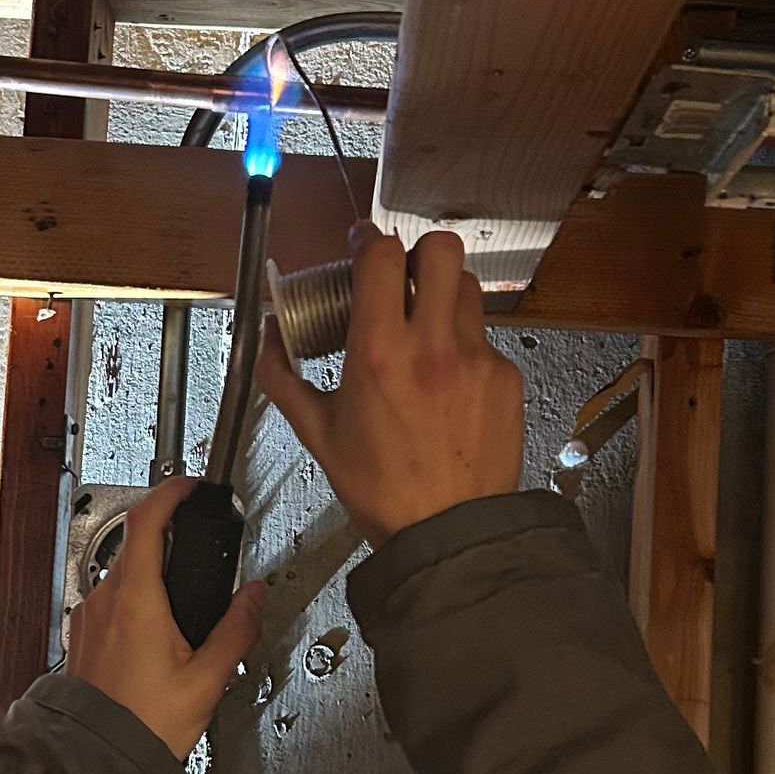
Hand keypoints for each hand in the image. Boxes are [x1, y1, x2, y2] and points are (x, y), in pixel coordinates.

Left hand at [65, 477, 267, 761]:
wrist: (97, 761)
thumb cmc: (145, 725)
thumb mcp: (207, 678)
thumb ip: (235, 629)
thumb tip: (254, 596)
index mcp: (135, 599)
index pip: (146, 520)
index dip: (169, 493)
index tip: (188, 486)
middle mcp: (103, 601)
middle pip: (134, 545)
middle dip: (166, 539)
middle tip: (194, 545)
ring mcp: (87, 619)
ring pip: (120, 576)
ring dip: (150, 577)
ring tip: (180, 606)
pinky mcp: (80, 639)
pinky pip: (109, 605)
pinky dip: (134, 605)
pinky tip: (154, 637)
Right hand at [258, 227, 524, 546]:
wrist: (447, 534)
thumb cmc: (382, 490)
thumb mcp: (317, 433)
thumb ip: (282, 375)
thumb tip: (269, 333)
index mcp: (378, 354)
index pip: (382, 256)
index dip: (369, 239)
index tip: (362, 246)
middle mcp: (432, 347)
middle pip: (441, 250)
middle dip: (418, 253)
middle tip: (402, 276)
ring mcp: (476, 360)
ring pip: (468, 289)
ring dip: (444, 295)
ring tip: (425, 327)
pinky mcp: (505, 378)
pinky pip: (485, 339)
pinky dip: (464, 346)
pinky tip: (448, 380)